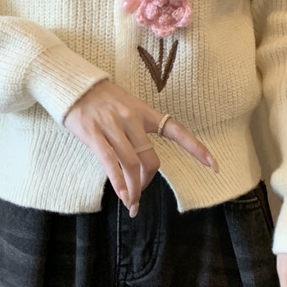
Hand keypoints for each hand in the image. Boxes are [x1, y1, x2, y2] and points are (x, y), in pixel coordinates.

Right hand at [62, 80, 217, 214]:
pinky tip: (122, 195)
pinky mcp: (93, 134)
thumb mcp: (125, 107)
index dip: (196, 149)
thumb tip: (139, 165)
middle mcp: (131, 118)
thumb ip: (135, 132)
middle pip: (150, 158)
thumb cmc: (100, 99)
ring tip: (131, 202)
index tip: (214, 167)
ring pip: (131, 164)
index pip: (177, 131)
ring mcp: (112, 126)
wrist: (72, 84)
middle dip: (147, 180)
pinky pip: (110, 162)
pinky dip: (118, 181)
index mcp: (144, 111)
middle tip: (140, 192)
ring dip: (133, 188)